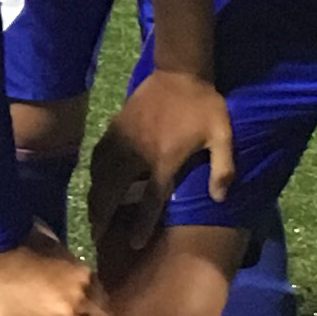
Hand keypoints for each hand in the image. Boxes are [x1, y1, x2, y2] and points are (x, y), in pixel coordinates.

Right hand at [96, 69, 234, 258]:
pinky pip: (97, 156)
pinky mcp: (114, 128)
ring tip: (93, 215)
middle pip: (112, 192)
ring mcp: (123, 140)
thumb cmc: (204, 106)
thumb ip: (223, 167)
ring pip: (100, 176)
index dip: (141, 225)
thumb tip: (220, 197)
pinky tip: (95, 182)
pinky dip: (94, 173)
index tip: (133, 244)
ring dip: (95, 197)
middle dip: (103, 216)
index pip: (149, 201)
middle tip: (98, 235)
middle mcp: (137, 154)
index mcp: (163, 160)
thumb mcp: (223, 135)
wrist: (179, 70)